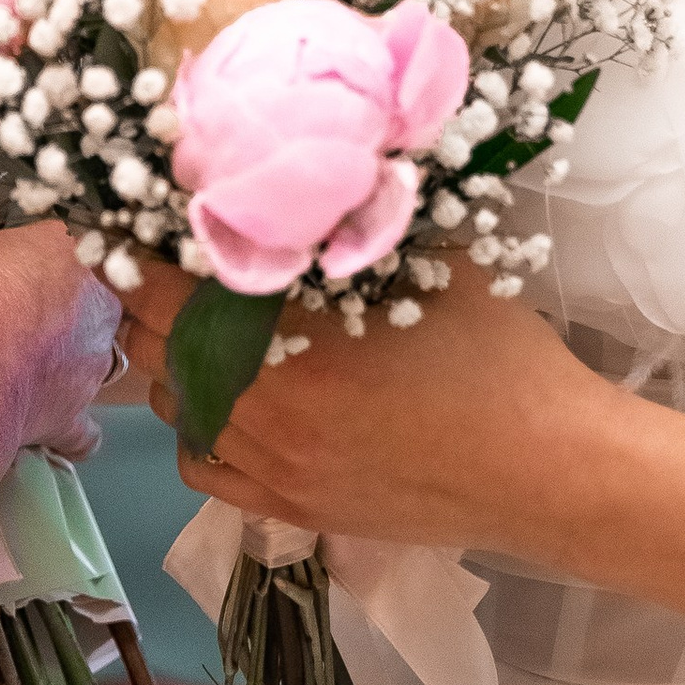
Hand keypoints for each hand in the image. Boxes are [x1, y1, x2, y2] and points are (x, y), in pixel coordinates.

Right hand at [0, 228, 118, 465]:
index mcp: (54, 248)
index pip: (39, 247)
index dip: (6, 266)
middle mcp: (88, 298)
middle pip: (68, 298)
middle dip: (38, 312)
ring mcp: (89, 357)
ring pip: (80, 355)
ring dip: (53, 364)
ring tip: (5, 374)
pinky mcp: (76, 410)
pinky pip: (80, 427)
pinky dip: (65, 431)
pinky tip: (42, 431)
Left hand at [109, 261, 596, 551]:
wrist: (547, 468)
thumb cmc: (497, 356)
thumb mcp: (428, 262)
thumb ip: (356, 224)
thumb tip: (304, 175)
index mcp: (292, 343)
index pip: (167, 287)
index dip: (141, 249)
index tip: (138, 219)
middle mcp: (266, 410)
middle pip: (154, 346)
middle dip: (149, 301)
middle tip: (166, 263)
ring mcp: (275, 467)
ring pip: (173, 407)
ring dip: (172, 362)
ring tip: (201, 327)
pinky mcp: (292, 508)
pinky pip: (204, 468)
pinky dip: (198, 429)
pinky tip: (228, 400)